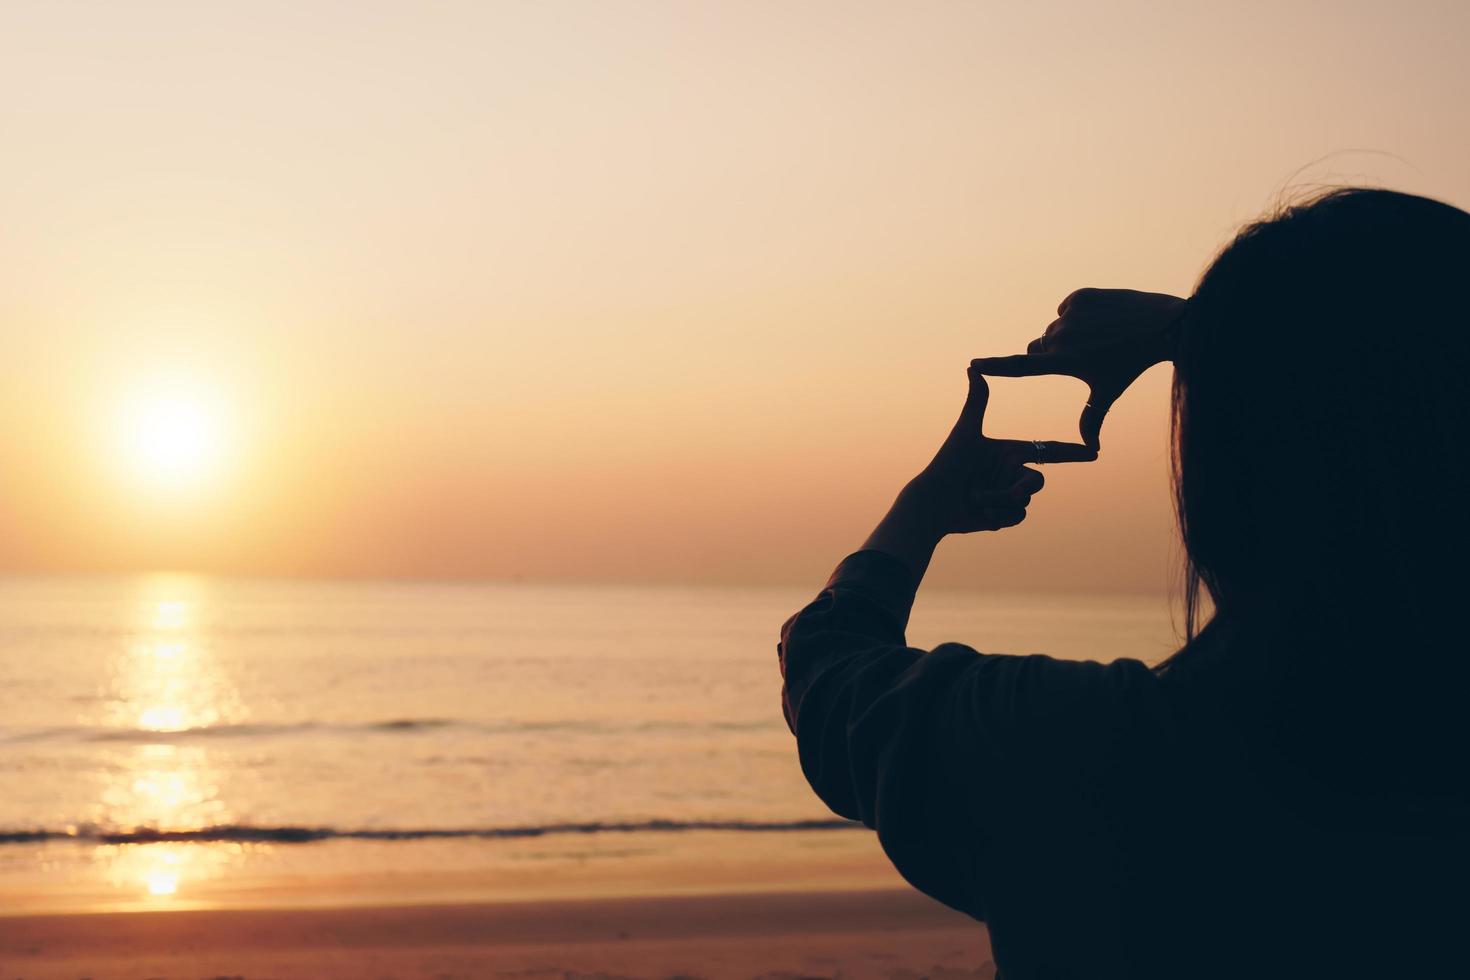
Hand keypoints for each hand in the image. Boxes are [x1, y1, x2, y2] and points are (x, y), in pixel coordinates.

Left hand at [862, 365, 1095, 576]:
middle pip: (1036, 482)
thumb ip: (976, 401)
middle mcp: (1009, 473)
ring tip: (976, 499)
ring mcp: (1006, 495)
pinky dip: (1000, 516)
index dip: (1071, 453)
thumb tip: (973, 366)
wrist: (931, 503)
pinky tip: (980, 513)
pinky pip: (1017, 517)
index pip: (1047, 450)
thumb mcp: (965, 432)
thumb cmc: (946, 465)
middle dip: (1019, 488)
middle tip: (1002, 492)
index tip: (1094, 453)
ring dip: (1000, 501)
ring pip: (1025, 502)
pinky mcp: (1000, 515)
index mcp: (1007, 453)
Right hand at [971, 288, 1185, 449]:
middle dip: (1048, 355)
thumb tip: (1090, 450)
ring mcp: (1071, 315)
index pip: (1021, 367)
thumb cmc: (1132, 364)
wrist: (1161, 325)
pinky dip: (1077, 315)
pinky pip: (1066, 309)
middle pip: (1037, 349)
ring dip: (1066, 335)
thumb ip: (1092, 419)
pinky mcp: (1080, 297)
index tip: (974, 363)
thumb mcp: (1109, 392)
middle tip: (1081, 357)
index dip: (995, 366)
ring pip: (1054, 329)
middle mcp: (1063, 338)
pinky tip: (1101, 320)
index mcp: (1065, 363)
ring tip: (1097, 338)